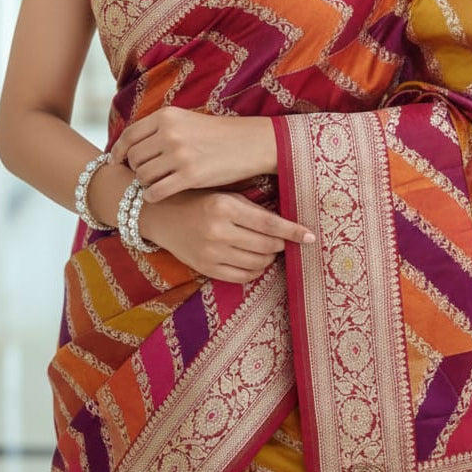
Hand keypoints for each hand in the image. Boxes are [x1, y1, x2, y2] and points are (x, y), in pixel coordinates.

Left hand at [110, 107, 276, 201]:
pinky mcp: (189, 176)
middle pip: (135, 158)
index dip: (118, 151)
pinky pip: (155, 191)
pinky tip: (159, 195)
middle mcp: (169, 133)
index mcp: (167, 116)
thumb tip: (134, 145)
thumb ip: (162, 128)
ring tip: (157, 184)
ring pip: (143, 176)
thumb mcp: (188, 120)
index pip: (130, 135)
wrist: (252, 143)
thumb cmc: (220, 134)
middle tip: (145, 176)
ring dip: (146, 183)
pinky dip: (152, 196)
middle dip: (136, 169)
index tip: (116, 161)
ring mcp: (179, 155)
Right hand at [139, 189, 314, 283]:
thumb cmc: (199, 198)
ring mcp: (210, 252)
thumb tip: (286, 225)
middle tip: (283, 240)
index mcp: (225, 206)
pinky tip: (255, 261)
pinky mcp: (205, 268)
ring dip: (269, 257)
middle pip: (266, 246)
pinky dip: (255, 270)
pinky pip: (241, 277)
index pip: (270, 224)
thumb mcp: (225, 194)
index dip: (293, 232)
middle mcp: (217, 230)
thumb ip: (253, 208)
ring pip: (257, 263)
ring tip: (267, 248)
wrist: (161, 214)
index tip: (310, 237)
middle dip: (281, 245)